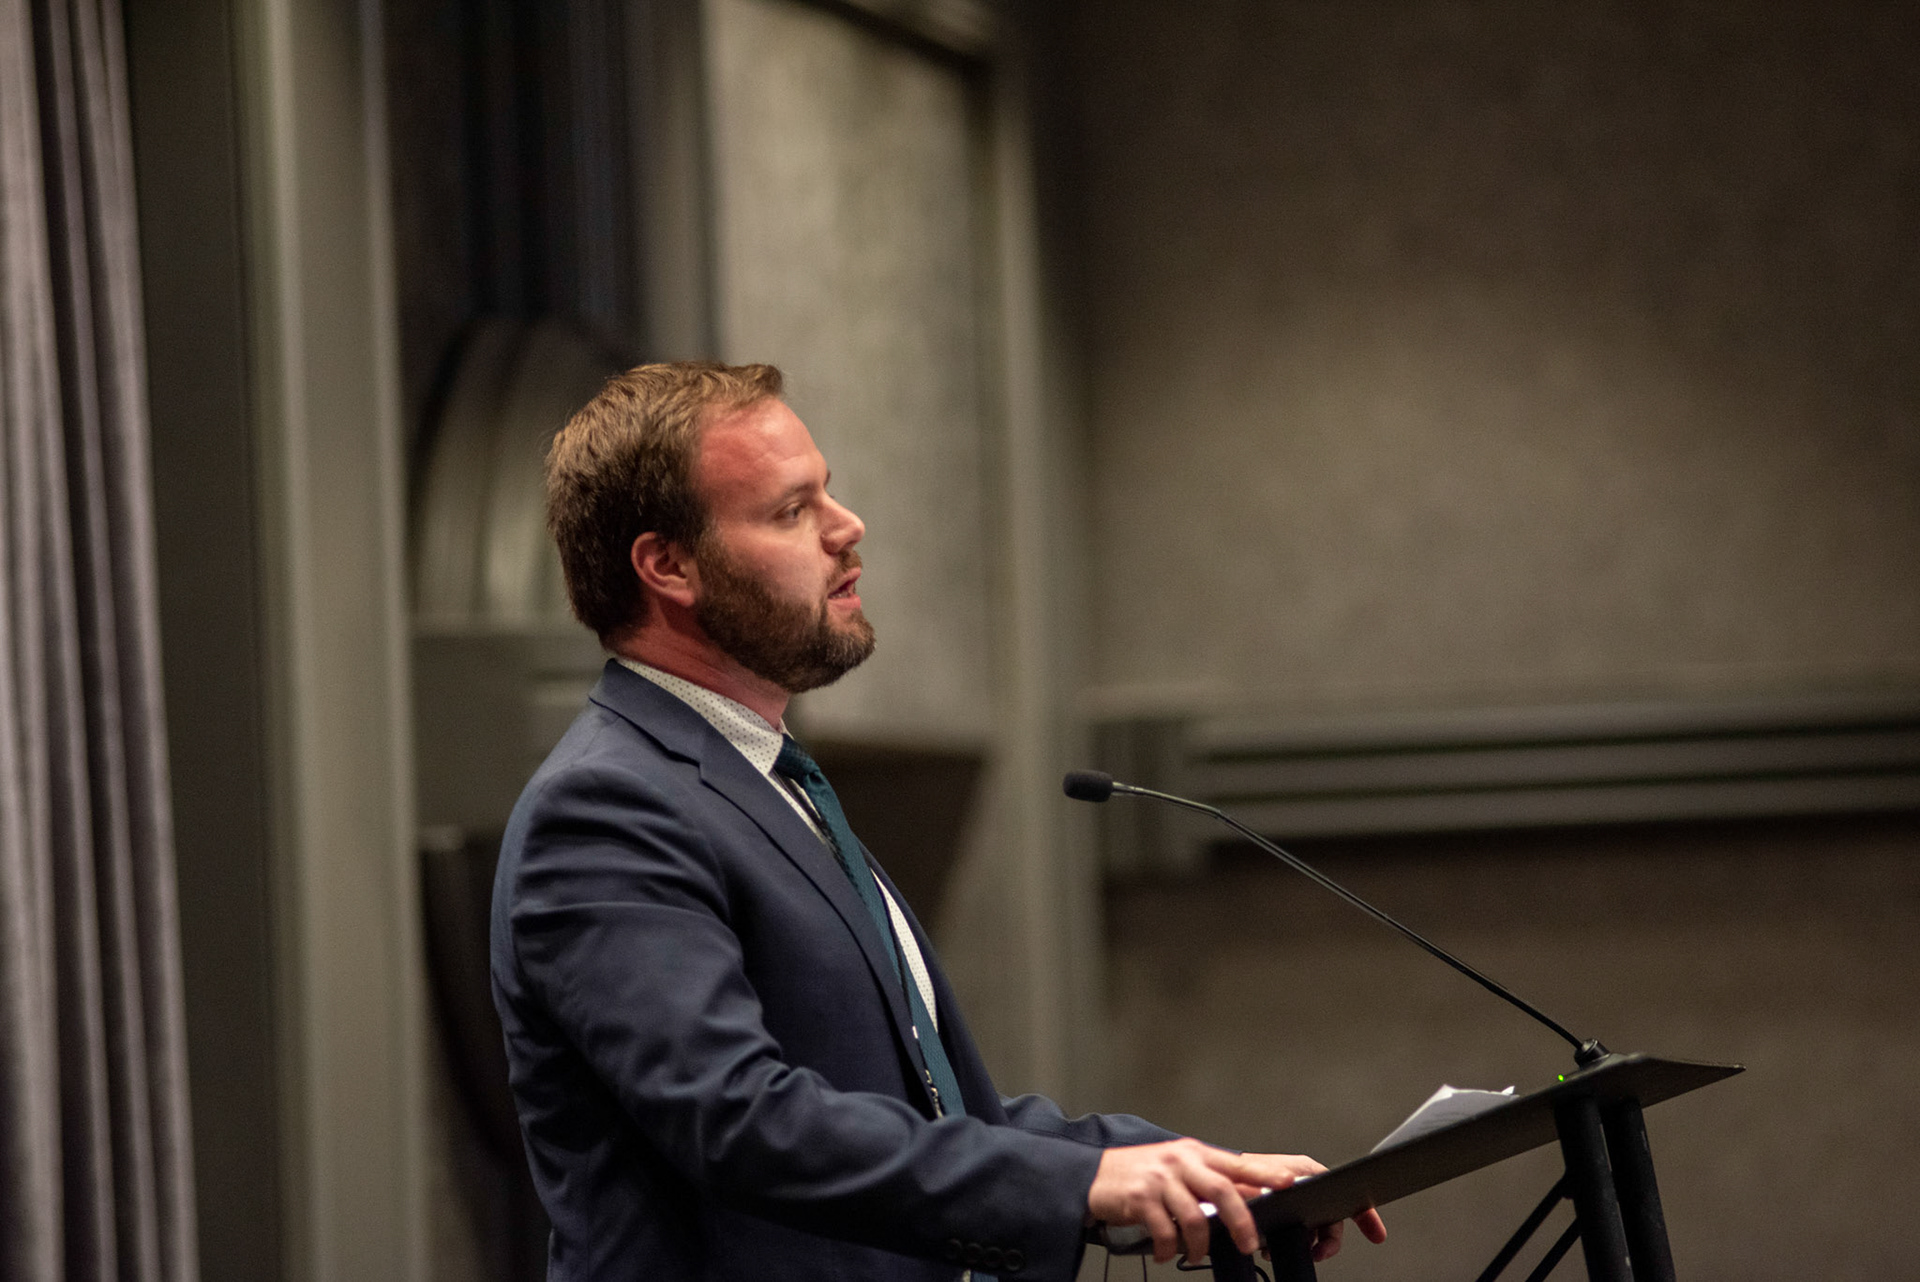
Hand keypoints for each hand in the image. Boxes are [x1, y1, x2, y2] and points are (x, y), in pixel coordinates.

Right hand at [1087, 1143, 1386, 1264]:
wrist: (1090, 1178)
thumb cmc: (1144, 1182)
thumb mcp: (1186, 1178)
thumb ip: (1220, 1191)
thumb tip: (1262, 1219)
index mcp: (1207, 1156)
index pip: (1259, 1162)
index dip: (1287, 1176)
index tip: (1308, 1193)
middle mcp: (1189, 1160)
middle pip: (1234, 1182)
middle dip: (1254, 1215)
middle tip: (1260, 1242)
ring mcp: (1164, 1175)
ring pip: (1202, 1206)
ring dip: (1215, 1235)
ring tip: (1217, 1252)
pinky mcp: (1140, 1195)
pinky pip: (1165, 1226)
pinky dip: (1171, 1247)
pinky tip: (1168, 1254)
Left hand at [1217, 1152, 1386, 1263]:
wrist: (1212, 1185)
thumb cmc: (1238, 1172)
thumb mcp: (1265, 1178)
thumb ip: (1288, 1190)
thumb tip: (1302, 1216)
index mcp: (1306, 1173)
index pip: (1345, 1192)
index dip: (1365, 1214)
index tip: (1376, 1234)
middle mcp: (1303, 1187)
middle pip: (1331, 1220)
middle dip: (1327, 1241)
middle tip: (1318, 1253)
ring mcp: (1292, 1203)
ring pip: (1312, 1231)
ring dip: (1305, 1245)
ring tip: (1282, 1247)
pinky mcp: (1280, 1217)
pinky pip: (1295, 1236)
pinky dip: (1289, 1246)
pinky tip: (1273, 1249)